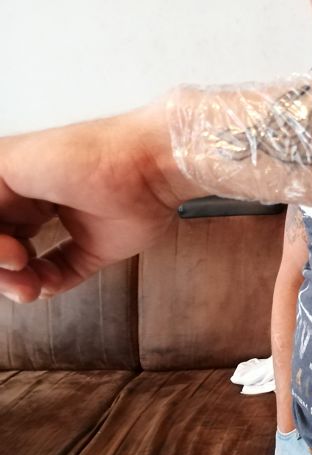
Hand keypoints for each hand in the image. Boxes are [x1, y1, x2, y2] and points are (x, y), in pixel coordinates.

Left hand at [0, 103, 200, 301]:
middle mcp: (23, 187)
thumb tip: (41, 288)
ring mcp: (11, 176)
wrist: (153, 171)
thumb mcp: (95, 248)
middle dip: (3, 271)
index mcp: (41, 200)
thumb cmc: (141, 195)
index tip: (36, 288)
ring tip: (21, 268)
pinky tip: (16, 255)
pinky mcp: (3, 167)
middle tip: (24, 286)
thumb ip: (63, 267)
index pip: (11, 243)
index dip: (19, 273)